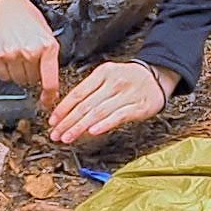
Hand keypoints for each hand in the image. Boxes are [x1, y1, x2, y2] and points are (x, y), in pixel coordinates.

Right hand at [0, 0, 62, 110]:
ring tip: (16, 54)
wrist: (1, 2)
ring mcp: (11, 54)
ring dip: (18, 72)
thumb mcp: (45, 32)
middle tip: (27, 58)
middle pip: (32, 80)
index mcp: (47, 46)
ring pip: (17, 80)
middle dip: (32, 73)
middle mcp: (30, 51)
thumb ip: (49, 56)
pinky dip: (5, 70)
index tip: (48, 102)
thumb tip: (50, 81)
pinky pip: (2, 75)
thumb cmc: (25, 15)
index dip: (49, 96)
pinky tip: (6, 55)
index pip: (50, 80)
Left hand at [49, 58, 176, 149]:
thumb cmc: (129, 78)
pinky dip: (104, 124)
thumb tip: (68, 110)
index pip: (78, 93)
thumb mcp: (108, 75)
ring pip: (98, 113)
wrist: (157, 76)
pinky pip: (118, 116)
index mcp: (102, 73)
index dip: (63, 108)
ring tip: (68, 137)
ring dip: (80, 127)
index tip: (53, 120)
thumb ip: (90, 90)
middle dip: (67, 122)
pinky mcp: (137, 106)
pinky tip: (92, 132)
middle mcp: (113, 82)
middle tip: (56, 134)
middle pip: (85, 105)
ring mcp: (126, 94)